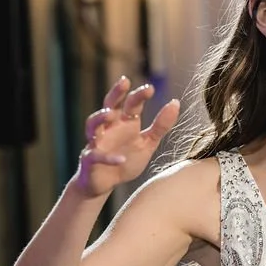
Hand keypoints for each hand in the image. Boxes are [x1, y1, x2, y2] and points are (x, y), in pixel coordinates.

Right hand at [76, 76, 179, 197]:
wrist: (107, 184)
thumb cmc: (126, 159)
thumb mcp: (147, 142)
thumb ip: (160, 125)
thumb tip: (175, 102)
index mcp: (124, 123)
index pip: (131, 104)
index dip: (139, 95)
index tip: (150, 88)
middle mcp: (109, 128)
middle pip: (109, 105)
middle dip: (116, 93)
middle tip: (124, 81)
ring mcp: (97, 142)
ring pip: (93, 125)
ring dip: (99, 117)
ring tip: (110, 113)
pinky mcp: (90, 159)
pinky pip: (96, 156)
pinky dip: (108, 157)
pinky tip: (121, 159)